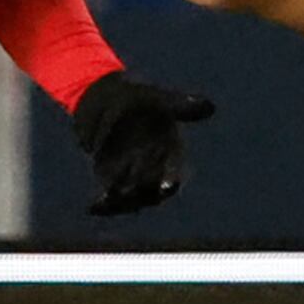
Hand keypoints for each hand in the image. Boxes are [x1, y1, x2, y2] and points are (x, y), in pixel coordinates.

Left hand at [69, 69, 214, 214]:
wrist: (101, 97)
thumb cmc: (131, 95)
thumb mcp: (154, 98)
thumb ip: (178, 105)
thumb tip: (210, 107)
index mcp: (170, 145)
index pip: (175, 167)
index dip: (171, 178)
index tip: (166, 188)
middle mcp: (155, 163)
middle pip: (153, 186)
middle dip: (143, 192)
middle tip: (130, 191)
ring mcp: (134, 173)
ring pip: (134, 196)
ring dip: (124, 201)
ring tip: (111, 199)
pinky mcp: (112, 179)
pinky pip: (112, 197)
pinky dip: (105, 205)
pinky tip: (93, 207)